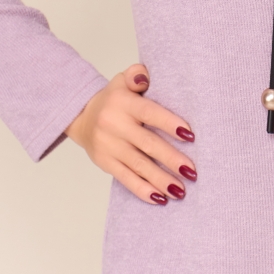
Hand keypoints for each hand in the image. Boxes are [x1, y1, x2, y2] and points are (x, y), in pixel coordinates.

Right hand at [65, 64, 195, 204]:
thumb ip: (136, 74)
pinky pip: (125, 178)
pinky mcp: (105, 162)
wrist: (81, 116)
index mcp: (123, 102)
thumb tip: (144, 78)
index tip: (190, 135)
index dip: (170, 123)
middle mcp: (114, 125)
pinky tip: (160, 198)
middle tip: (192, 171)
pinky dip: (143, 190)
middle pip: (147, 144)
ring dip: (161, 179)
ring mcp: (109, 146)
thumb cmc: (114, 98)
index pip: (150, 113)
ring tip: (181, 190)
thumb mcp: (122, 80)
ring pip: (138, 165)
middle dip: (171, 159)